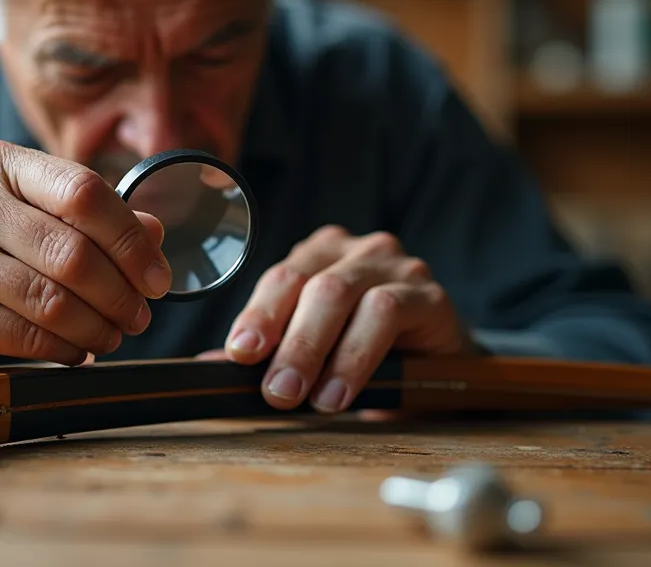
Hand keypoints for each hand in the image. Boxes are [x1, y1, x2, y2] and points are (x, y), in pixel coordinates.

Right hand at [0, 140, 171, 382]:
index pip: (83, 191)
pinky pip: (26, 336)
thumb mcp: (39, 216)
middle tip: (139, 316)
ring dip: (97, 327)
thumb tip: (155, 233)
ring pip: (51, 300)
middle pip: (71, 251)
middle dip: (120, 293)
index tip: (158, 277)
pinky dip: (64, 349)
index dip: (131, 240)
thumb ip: (97, 219)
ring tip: (112, 335)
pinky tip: (76, 349)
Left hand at [207, 225, 475, 412]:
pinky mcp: (430, 295)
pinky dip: (359, 355)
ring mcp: (396, 267)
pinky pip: (389, 312)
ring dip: (322, 351)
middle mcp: (357, 251)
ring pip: (346, 295)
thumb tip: (211, 364)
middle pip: (311, 285)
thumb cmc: (371, 353)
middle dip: (288, 341)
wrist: (440, 365)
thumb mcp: (317, 351)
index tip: (240, 352)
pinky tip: (344, 392)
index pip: (280, 277)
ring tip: (311, 399)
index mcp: (321, 255)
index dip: (258, 314)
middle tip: (276, 390)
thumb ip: (271, 352)